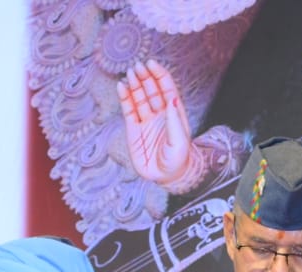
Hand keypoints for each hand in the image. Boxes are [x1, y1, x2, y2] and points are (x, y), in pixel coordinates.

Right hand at [119, 59, 193, 185]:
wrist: (167, 178)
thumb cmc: (178, 161)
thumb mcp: (180, 142)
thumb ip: (175, 121)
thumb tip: (172, 99)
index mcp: (174, 113)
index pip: (167, 89)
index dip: (159, 75)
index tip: (152, 63)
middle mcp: (160, 114)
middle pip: (152, 90)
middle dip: (145, 77)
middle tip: (138, 66)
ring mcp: (146, 121)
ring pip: (139, 98)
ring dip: (135, 85)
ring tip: (130, 73)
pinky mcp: (134, 130)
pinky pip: (128, 110)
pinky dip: (125, 98)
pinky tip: (121, 87)